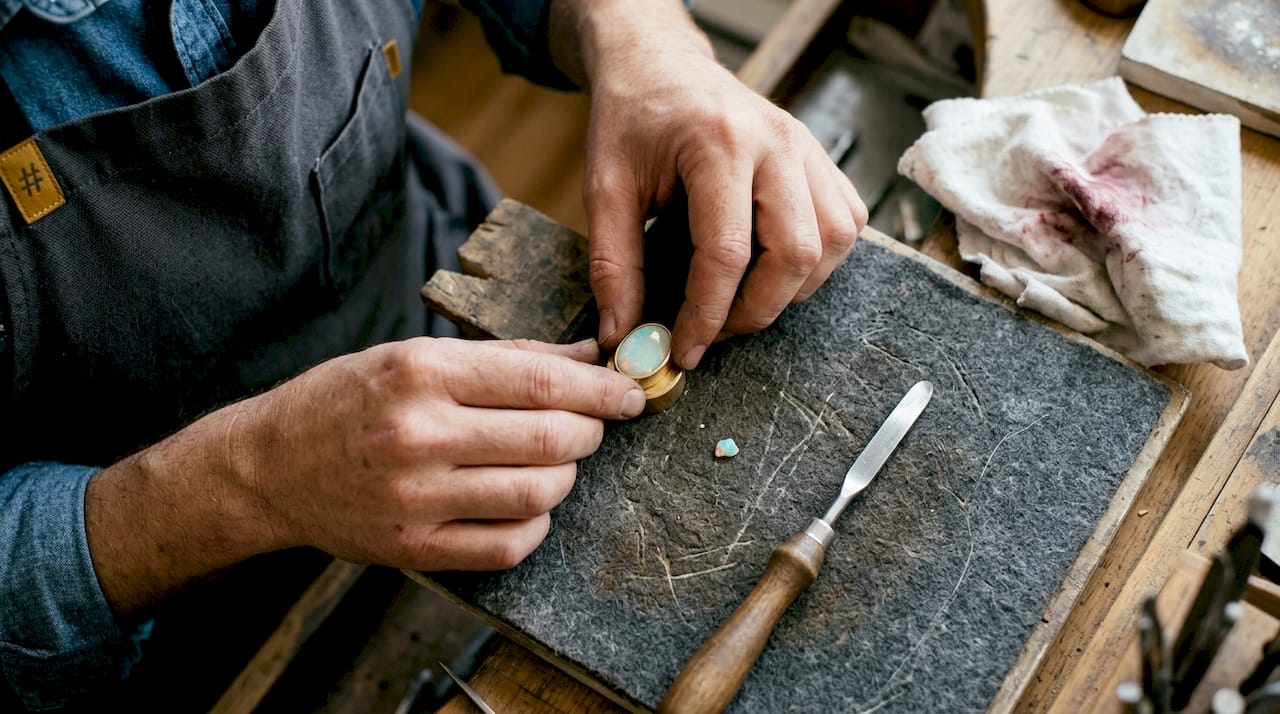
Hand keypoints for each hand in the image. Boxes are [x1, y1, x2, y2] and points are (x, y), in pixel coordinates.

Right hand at [86, 338, 643, 613]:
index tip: (628, 393)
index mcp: (422, 373)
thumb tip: (584, 354)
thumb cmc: (345, 400)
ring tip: (554, 461)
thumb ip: (504, 357)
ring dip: (565, 476)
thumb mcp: (413, 355)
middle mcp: (419, 434)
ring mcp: (415, 498)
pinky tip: (526, 505)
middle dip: (592, 432)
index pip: (542, 382)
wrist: (267, 467)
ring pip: (538, 493)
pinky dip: (535, 525)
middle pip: (550, 439)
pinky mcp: (413, 548)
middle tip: (594, 426)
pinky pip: (508, 544)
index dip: (601, 390)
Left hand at [552, 0, 868, 368]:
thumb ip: (613, 265)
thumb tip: (623, 335)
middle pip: (796, 253)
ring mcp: (808, 147)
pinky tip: (774, 265)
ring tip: (743, 298)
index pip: (726, 252)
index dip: (706, 315)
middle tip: (716, 329)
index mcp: (719, 143)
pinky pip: (846, 223)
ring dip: (793, 288)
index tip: (683, 349)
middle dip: (757, 310)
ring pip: (833, 243)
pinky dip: (818, 259)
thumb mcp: (605, 188)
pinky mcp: (821, 158)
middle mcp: (777, 142)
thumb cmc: (632, 122)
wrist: (661, 65)